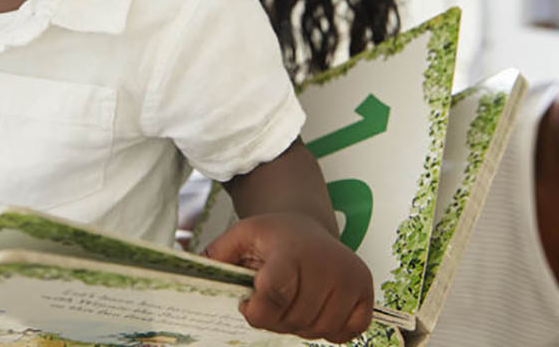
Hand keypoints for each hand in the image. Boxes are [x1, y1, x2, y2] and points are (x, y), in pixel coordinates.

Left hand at [204, 213, 373, 342]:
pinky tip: (316, 308)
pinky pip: (347, 333)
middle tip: (269, 301)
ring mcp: (351, 279)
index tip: (247, 304)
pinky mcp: (366, 293)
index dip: (255, 311)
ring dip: (299, 325)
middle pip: (294, 319)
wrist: (309, 225)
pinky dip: (329, 329)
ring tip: (292, 302)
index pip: (273, 296)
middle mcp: (327, 264)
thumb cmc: (272, 235)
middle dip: (274, 319)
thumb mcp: (240, 235)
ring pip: (318, 329)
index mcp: (291, 251)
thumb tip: (192, 270)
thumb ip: (217, 255)